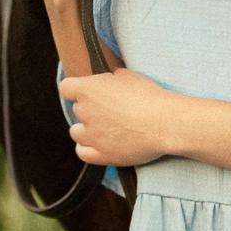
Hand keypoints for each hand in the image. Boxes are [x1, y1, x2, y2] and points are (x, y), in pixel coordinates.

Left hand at [56, 66, 178, 168]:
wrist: (164, 122)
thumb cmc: (149, 96)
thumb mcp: (129, 76)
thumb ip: (111, 79)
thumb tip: (110, 80)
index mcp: (89, 89)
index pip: (66, 87)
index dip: (75, 89)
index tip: (87, 91)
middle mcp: (85, 111)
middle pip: (76, 109)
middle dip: (90, 108)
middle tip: (110, 109)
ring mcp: (91, 135)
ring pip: (76, 132)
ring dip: (87, 129)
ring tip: (106, 128)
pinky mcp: (100, 154)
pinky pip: (82, 152)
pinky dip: (88, 148)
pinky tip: (100, 143)